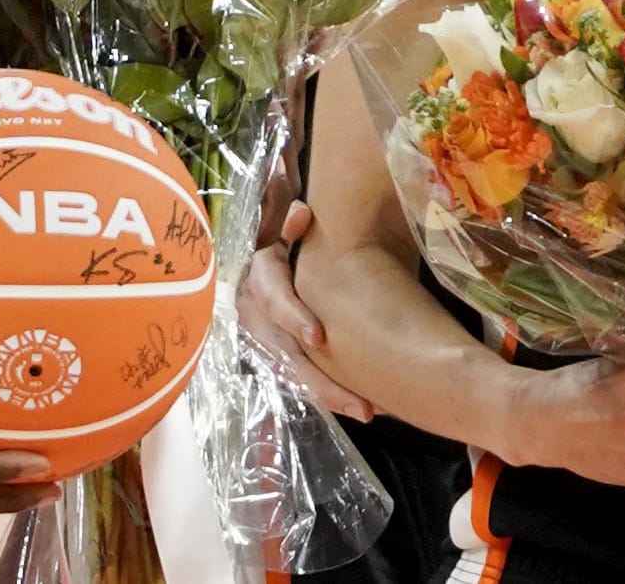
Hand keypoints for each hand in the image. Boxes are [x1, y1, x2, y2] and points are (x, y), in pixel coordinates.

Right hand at [242, 201, 372, 421]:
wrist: (267, 261)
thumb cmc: (286, 242)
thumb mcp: (283, 229)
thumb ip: (290, 222)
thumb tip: (302, 214)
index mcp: (260, 279)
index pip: (273, 299)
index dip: (293, 318)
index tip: (318, 338)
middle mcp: (259, 316)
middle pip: (285, 355)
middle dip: (320, 381)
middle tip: (358, 400)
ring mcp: (266, 341)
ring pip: (293, 375)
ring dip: (328, 393)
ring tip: (364, 409)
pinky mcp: (277, 356)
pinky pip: (301, 380)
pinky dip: (327, 394)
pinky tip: (356, 406)